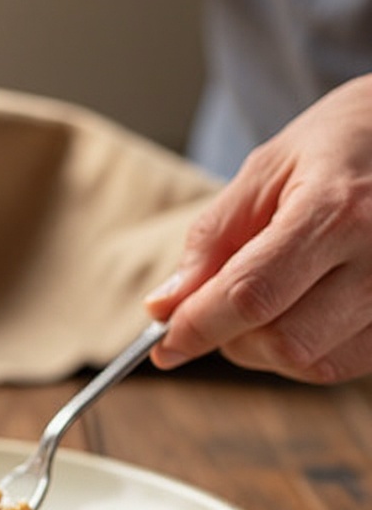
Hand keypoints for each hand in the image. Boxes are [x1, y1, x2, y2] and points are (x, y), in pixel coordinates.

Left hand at [146, 74, 371, 383]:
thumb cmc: (338, 145)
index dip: (198, 327)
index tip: (164, 345)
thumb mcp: (264, 172)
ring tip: (265, 300)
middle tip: (217, 311)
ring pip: (314, 363)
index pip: (251, 295)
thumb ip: (210, 242)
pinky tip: (300, 312)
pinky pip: (344, 363)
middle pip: (284, 342)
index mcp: (337, 211)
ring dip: (266, 349)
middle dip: (232, 339)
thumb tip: (164, 308)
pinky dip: (305, 353)